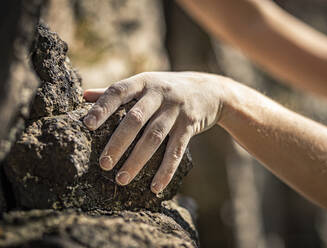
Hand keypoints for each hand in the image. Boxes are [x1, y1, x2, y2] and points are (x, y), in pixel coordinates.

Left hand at [83, 72, 227, 193]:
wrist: (209, 90)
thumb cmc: (167, 89)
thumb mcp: (145, 83)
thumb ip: (117, 91)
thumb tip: (84, 96)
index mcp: (143, 82)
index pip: (119, 91)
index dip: (102, 108)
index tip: (87, 126)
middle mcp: (159, 94)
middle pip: (135, 119)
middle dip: (118, 143)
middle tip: (103, 164)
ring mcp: (176, 110)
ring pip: (154, 137)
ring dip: (137, 160)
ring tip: (122, 179)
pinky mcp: (190, 125)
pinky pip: (177, 150)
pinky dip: (166, 170)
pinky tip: (155, 187)